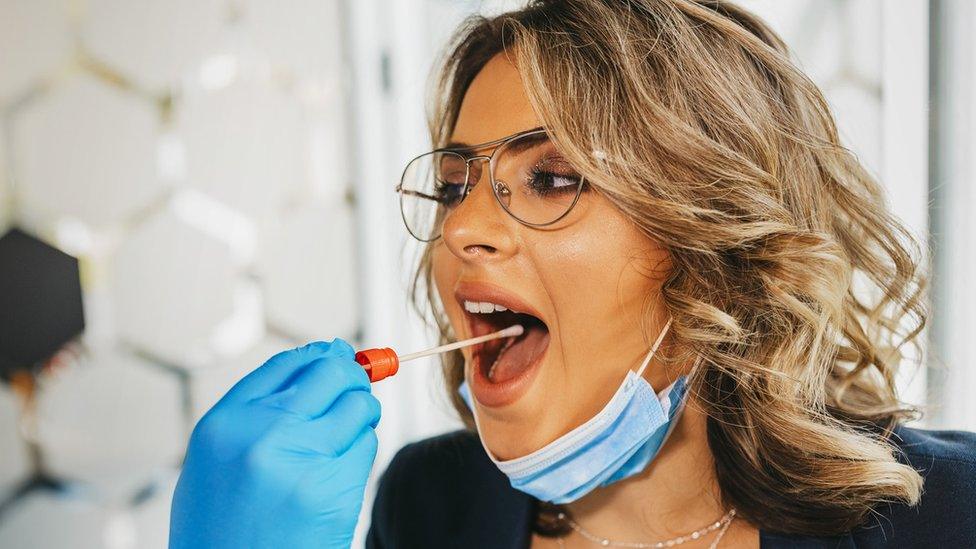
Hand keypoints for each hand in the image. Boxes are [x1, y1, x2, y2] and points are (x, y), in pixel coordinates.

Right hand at [169, 338, 380, 548]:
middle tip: (356, 387)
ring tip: (346, 434)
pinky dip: (361, 450)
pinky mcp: (333, 491)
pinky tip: (341, 468)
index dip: (322, 354)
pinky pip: (366, 447)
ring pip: (358, 407)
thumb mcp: (216, 461)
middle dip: (352, 376)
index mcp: (225, 423)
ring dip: (361, 414)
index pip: (288, 363)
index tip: (340, 354)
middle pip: (331, 373)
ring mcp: (301, 461)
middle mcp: (262, 434)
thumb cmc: (220, 527)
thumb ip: (257, 412)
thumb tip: (320, 361)